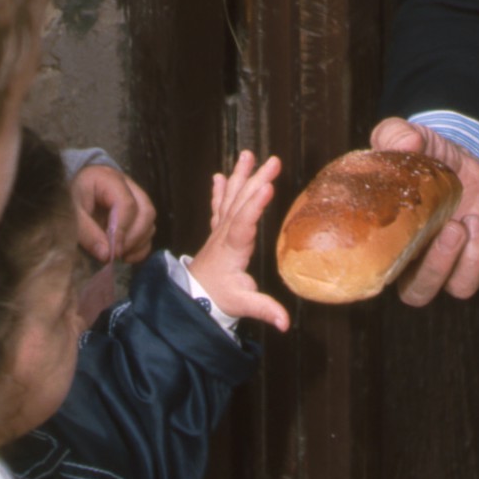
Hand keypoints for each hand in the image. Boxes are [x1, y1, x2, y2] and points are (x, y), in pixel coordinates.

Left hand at [70, 161, 155, 263]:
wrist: (65, 190)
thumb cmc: (66, 198)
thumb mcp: (70, 213)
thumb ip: (86, 232)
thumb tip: (106, 256)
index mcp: (109, 179)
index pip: (127, 204)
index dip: (122, 231)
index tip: (112, 253)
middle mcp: (128, 186)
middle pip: (146, 211)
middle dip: (133, 238)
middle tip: (116, 255)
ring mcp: (135, 199)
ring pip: (149, 222)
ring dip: (138, 243)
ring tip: (118, 255)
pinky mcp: (136, 213)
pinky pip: (148, 231)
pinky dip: (141, 246)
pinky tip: (126, 257)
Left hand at [186, 152, 289, 331]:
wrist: (193, 299)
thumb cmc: (219, 299)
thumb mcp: (242, 305)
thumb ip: (264, 310)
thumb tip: (285, 323)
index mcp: (232, 249)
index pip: (243, 223)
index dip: (255, 205)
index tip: (268, 187)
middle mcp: (224, 234)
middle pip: (241, 202)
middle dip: (257, 180)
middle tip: (273, 161)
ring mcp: (219, 231)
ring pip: (231, 198)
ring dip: (240, 176)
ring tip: (247, 155)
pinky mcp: (218, 232)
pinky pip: (219, 206)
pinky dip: (220, 190)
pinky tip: (220, 176)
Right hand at [367, 117, 478, 303]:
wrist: (455, 154)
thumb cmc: (419, 153)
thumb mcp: (404, 136)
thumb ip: (397, 134)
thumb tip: (406, 144)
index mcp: (383, 240)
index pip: (369, 276)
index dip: (374, 273)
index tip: (387, 244)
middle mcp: (411, 260)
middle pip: (415, 293)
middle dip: (433, 268)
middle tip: (448, 227)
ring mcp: (442, 260)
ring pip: (448, 289)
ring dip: (457, 262)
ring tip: (462, 223)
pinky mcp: (469, 256)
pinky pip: (471, 278)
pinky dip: (477, 257)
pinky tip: (476, 223)